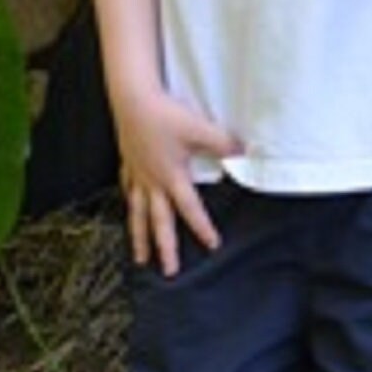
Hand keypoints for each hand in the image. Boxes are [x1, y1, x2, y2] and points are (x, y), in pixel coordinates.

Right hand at [114, 91, 243, 275]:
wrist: (133, 99)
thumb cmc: (165, 115)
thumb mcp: (200, 128)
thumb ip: (224, 143)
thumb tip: (244, 153)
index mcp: (172, 177)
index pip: (190, 209)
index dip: (202, 228)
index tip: (212, 245)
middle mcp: (153, 181)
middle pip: (159, 222)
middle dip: (165, 248)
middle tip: (168, 271)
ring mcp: (137, 174)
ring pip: (138, 214)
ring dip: (139, 237)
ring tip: (140, 258)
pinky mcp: (127, 162)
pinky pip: (127, 189)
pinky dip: (129, 202)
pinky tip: (130, 208)